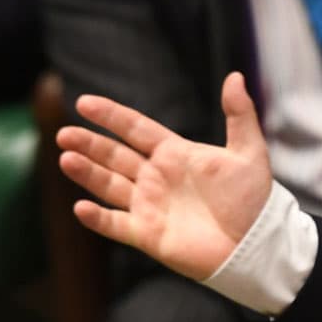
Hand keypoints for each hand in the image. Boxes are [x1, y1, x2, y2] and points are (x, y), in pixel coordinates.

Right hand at [58, 73, 274, 279]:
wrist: (257, 244)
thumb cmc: (253, 199)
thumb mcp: (250, 152)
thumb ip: (240, 115)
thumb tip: (235, 76)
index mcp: (175, 153)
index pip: (135, 128)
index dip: (111, 116)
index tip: (84, 103)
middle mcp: (156, 177)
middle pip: (115, 155)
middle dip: (89, 144)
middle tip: (64, 134)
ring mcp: (149, 205)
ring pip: (109, 185)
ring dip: (87, 173)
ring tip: (66, 159)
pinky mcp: (148, 235)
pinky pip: (116, 224)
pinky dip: (98, 219)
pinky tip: (81, 207)